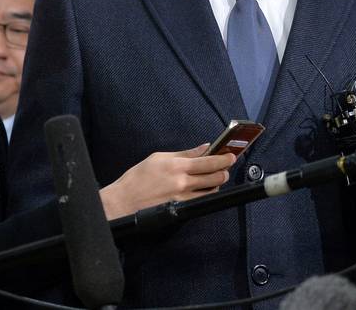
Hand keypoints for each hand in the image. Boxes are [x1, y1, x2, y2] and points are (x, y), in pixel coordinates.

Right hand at [99, 144, 236, 219]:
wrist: (124, 201)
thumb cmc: (138, 177)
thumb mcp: (159, 157)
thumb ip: (185, 153)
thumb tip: (204, 147)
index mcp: (177, 166)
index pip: (209, 161)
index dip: (224, 159)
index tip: (231, 155)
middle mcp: (183, 183)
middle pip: (215, 178)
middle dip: (224, 171)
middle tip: (225, 166)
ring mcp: (183, 198)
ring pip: (210, 191)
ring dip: (216, 183)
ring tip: (215, 176)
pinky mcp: (181, 209)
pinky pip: (201, 201)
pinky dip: (206, 193)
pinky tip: (204, 188)